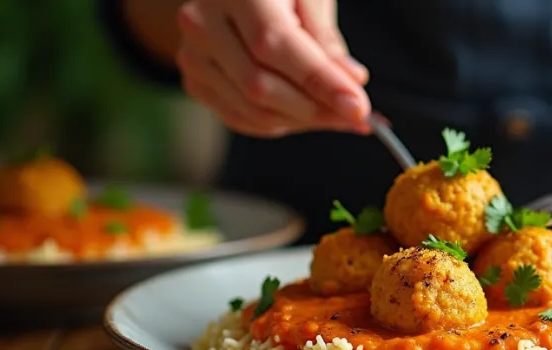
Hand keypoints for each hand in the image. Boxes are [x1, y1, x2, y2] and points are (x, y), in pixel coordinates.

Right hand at [176, 0, 370, 136]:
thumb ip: (326, 40)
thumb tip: (350, 84)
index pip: (275, 45)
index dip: (319, 82)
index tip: (358, 107)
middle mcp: (202, 23)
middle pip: (260, 85)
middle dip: (315, 109)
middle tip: (355, 116)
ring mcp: (193, 56)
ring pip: (253, 110)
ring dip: (303, 121)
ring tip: (336, 115)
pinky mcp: (196, 82)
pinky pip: (243, 119)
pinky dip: (282, 123)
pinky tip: (308, 114)